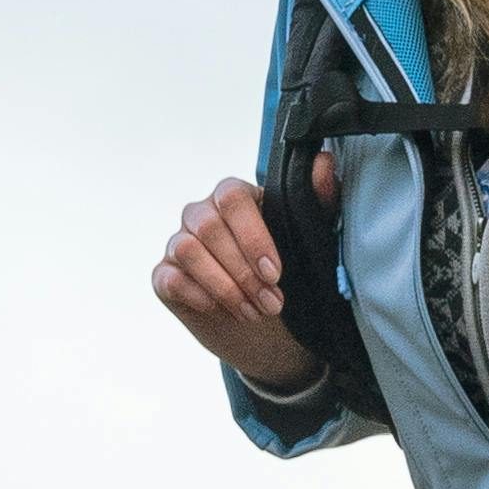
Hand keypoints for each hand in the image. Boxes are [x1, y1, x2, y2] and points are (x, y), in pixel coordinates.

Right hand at [153, 178, 320, 397]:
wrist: (266, 327)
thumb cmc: (287, 275)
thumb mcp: (312, 239)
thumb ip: (319, 198)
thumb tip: (323, 162)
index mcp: (236, 197)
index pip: (232, 198)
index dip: (252, 237)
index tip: (275, 273)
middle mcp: (202, 213)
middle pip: (210, 227)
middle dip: (243, 272)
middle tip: (271, 303)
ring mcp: (179, 242)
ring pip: (188, 250)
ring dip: (224, 287)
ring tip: (253, 312)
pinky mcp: (164, 275)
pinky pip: (171, 278)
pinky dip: (200, 296)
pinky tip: (225, 311)